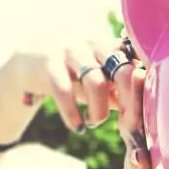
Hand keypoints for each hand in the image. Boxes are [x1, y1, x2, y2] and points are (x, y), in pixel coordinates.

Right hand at [12, 38, 131, 133]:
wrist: (27, 63)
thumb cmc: (71, 75)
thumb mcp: (96, 80)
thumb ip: (118, 91)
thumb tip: (140, 111)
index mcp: (111, 45)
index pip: (135, 66)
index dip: (140, 92)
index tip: (138, 114)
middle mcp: (94, 42)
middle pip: (122, 70)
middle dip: (125, 101)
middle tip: (122, 122)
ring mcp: (70, 49)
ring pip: (95, 81)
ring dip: (98, 110)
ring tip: (93, 123)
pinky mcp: (47, 60)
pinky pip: (64, 90)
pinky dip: (72, 114)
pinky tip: (76, 127)